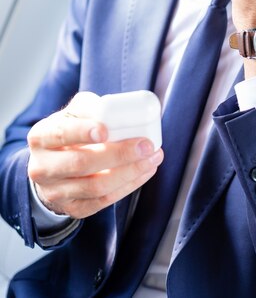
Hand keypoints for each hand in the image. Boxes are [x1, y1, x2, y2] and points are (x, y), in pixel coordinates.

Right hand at [27, 93, 163, 218]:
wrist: (52, 167)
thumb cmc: (68, 134)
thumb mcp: (72, 114)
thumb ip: (90, 107)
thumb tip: (115, 108)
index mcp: (41, 137)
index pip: (60, 133)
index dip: (82, 132)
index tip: (105, 130)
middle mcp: (43, 167)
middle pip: (81, 163)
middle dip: (118, 155)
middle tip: (145, 145)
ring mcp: (56, 192)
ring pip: (96, 187)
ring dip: (130, 172)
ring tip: (152, 158)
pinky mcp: (72, 208)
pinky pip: (103, 201)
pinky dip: (128, 186)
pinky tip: (144, 172)